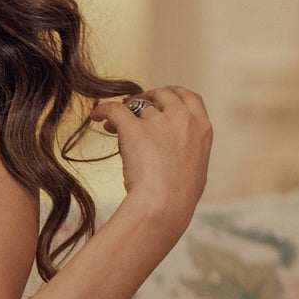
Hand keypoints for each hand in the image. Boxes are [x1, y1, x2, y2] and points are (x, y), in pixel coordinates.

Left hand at [88, 86, 212, 231]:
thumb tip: (178, 155)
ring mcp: (159, 122)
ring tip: (112, 124)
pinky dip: (103, 110)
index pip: (189, 97)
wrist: (164, 206)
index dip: (173, 95)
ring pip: (138, 104)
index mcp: (202, 128)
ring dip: (125, 110)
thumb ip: (190, 155)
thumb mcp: (197, 172)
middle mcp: (183, 119)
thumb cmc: (180, 199)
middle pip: (163, 93)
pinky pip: (115, 109)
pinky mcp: (134, 128)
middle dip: (148, 97)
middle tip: (134, 107)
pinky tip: (96, 116)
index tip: (161, 99)